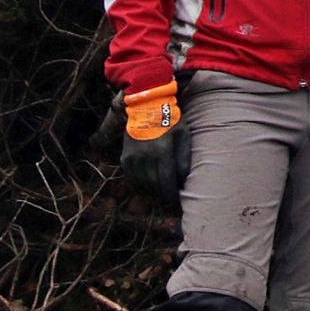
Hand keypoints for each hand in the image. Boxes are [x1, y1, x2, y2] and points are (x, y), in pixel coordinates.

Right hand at [119, 81, 188, 204]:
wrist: (146, 106)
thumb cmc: (171, 120)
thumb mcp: (183, 136)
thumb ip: (184, 158)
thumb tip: (183, 180)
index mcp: (162, 151)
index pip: (166, 182)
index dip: (171, 196)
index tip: (177, 204)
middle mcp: (145, 156)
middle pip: (154, 185)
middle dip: (164, 195)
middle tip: (171, 200)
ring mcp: (133, 157)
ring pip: (142, 184)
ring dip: (153, 191)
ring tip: (162, 193)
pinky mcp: (125, 157)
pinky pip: (132, 178)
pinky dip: (141, 185)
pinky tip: (149, 186)